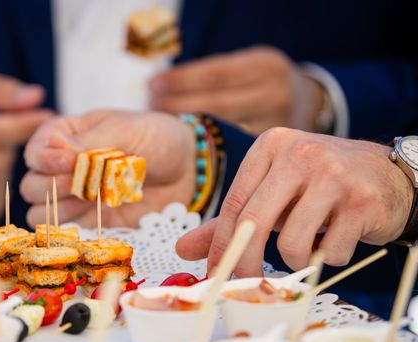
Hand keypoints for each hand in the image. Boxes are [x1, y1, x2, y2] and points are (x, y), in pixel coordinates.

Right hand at [21, 109, 195, 227]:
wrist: (186, 172)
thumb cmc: (157, 139)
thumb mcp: (127, 129)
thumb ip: (93, 140)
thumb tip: (59, 148)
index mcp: (67, 136)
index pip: (35, 150)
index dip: (47, 159)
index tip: (73, 162)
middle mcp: (62, 167)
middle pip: (30, 185)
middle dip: (54, 186)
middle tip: (88, 184)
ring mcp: (73, 198)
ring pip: (39, 212)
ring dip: (61, 209)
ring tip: (94, 200)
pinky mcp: (88, 222)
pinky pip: (62, 232)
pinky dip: (71, 229)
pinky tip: (97, 217)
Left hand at [149, 46, 323, 134]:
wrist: (311, 105)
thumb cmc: (265, 83)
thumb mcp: (249, 67)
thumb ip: (216, 77)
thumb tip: (159, 87)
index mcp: (265, 66)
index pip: (214, 74)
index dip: (179, 80)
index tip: (152, 85)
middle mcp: (273, 95)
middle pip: (214, 104)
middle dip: (177, 106)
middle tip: (151, 107)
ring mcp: (274, 128)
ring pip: (220, 132)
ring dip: (187, 129)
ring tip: (161, 126)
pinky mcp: (273, 155)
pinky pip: (230, 151)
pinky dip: (205, 149)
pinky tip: (184, 145)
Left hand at [176, 128, 413, 275]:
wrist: (389, 176)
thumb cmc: (320, 186)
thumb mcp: (274, 194)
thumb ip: (230, 221)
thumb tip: (182, 248)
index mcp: (271, 147)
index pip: (234, 204)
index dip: (220, 245)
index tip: (215, 272)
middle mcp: (300, 154)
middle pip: (255, 223)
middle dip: (246, 263)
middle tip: (248, 282)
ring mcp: (334, 175)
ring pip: (292, 244)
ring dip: (298, 259)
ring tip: (311, 245)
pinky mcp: (362, 200)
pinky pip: (330, 252)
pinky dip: (330, 257)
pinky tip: (339, 236)